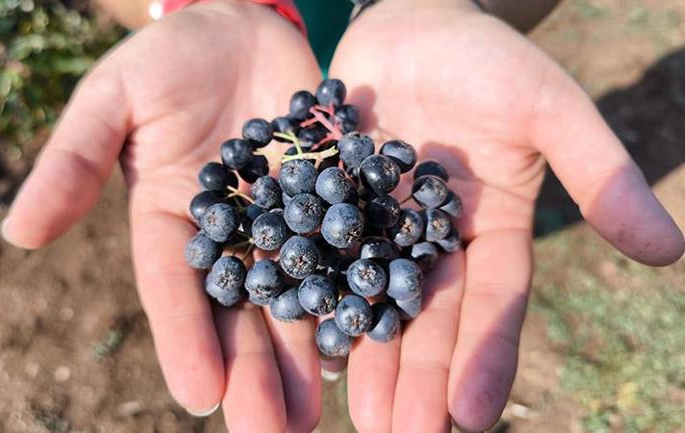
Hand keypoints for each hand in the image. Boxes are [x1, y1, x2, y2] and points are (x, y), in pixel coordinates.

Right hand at [1, 2, 322, 431]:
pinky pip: (349, 248)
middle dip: (256, 371)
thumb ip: (75, 162)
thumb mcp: (111, 100)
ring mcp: (287, 221)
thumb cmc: (167, 58)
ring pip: (299, 295)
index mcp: (173, 223)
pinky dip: (361, 290)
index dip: (186, 341)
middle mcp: (232, 237)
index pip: (176, 291)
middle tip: (272, 430)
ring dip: (310, 353)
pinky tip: (372, 334)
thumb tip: (17, 233)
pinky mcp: (334, 197)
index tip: (199, 395)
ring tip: (319, 411)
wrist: (239, 25)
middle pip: (243, 311)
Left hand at [330, 0, 683, 430]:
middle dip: (418, 380)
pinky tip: (304, 343)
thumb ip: (600, 173)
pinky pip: (322, 258)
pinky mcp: (332, 205)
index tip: (471, 417)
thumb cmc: (490, 58)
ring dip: (366, 358)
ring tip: (357, 419)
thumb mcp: (549, 109)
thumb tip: (669, 251)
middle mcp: (434, 241)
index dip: (484, 358)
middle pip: (429, 320)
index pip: (493, 305)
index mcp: (491, 230)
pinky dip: (315, 299)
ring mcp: (381, 227)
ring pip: (373, 301)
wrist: (415, 20)